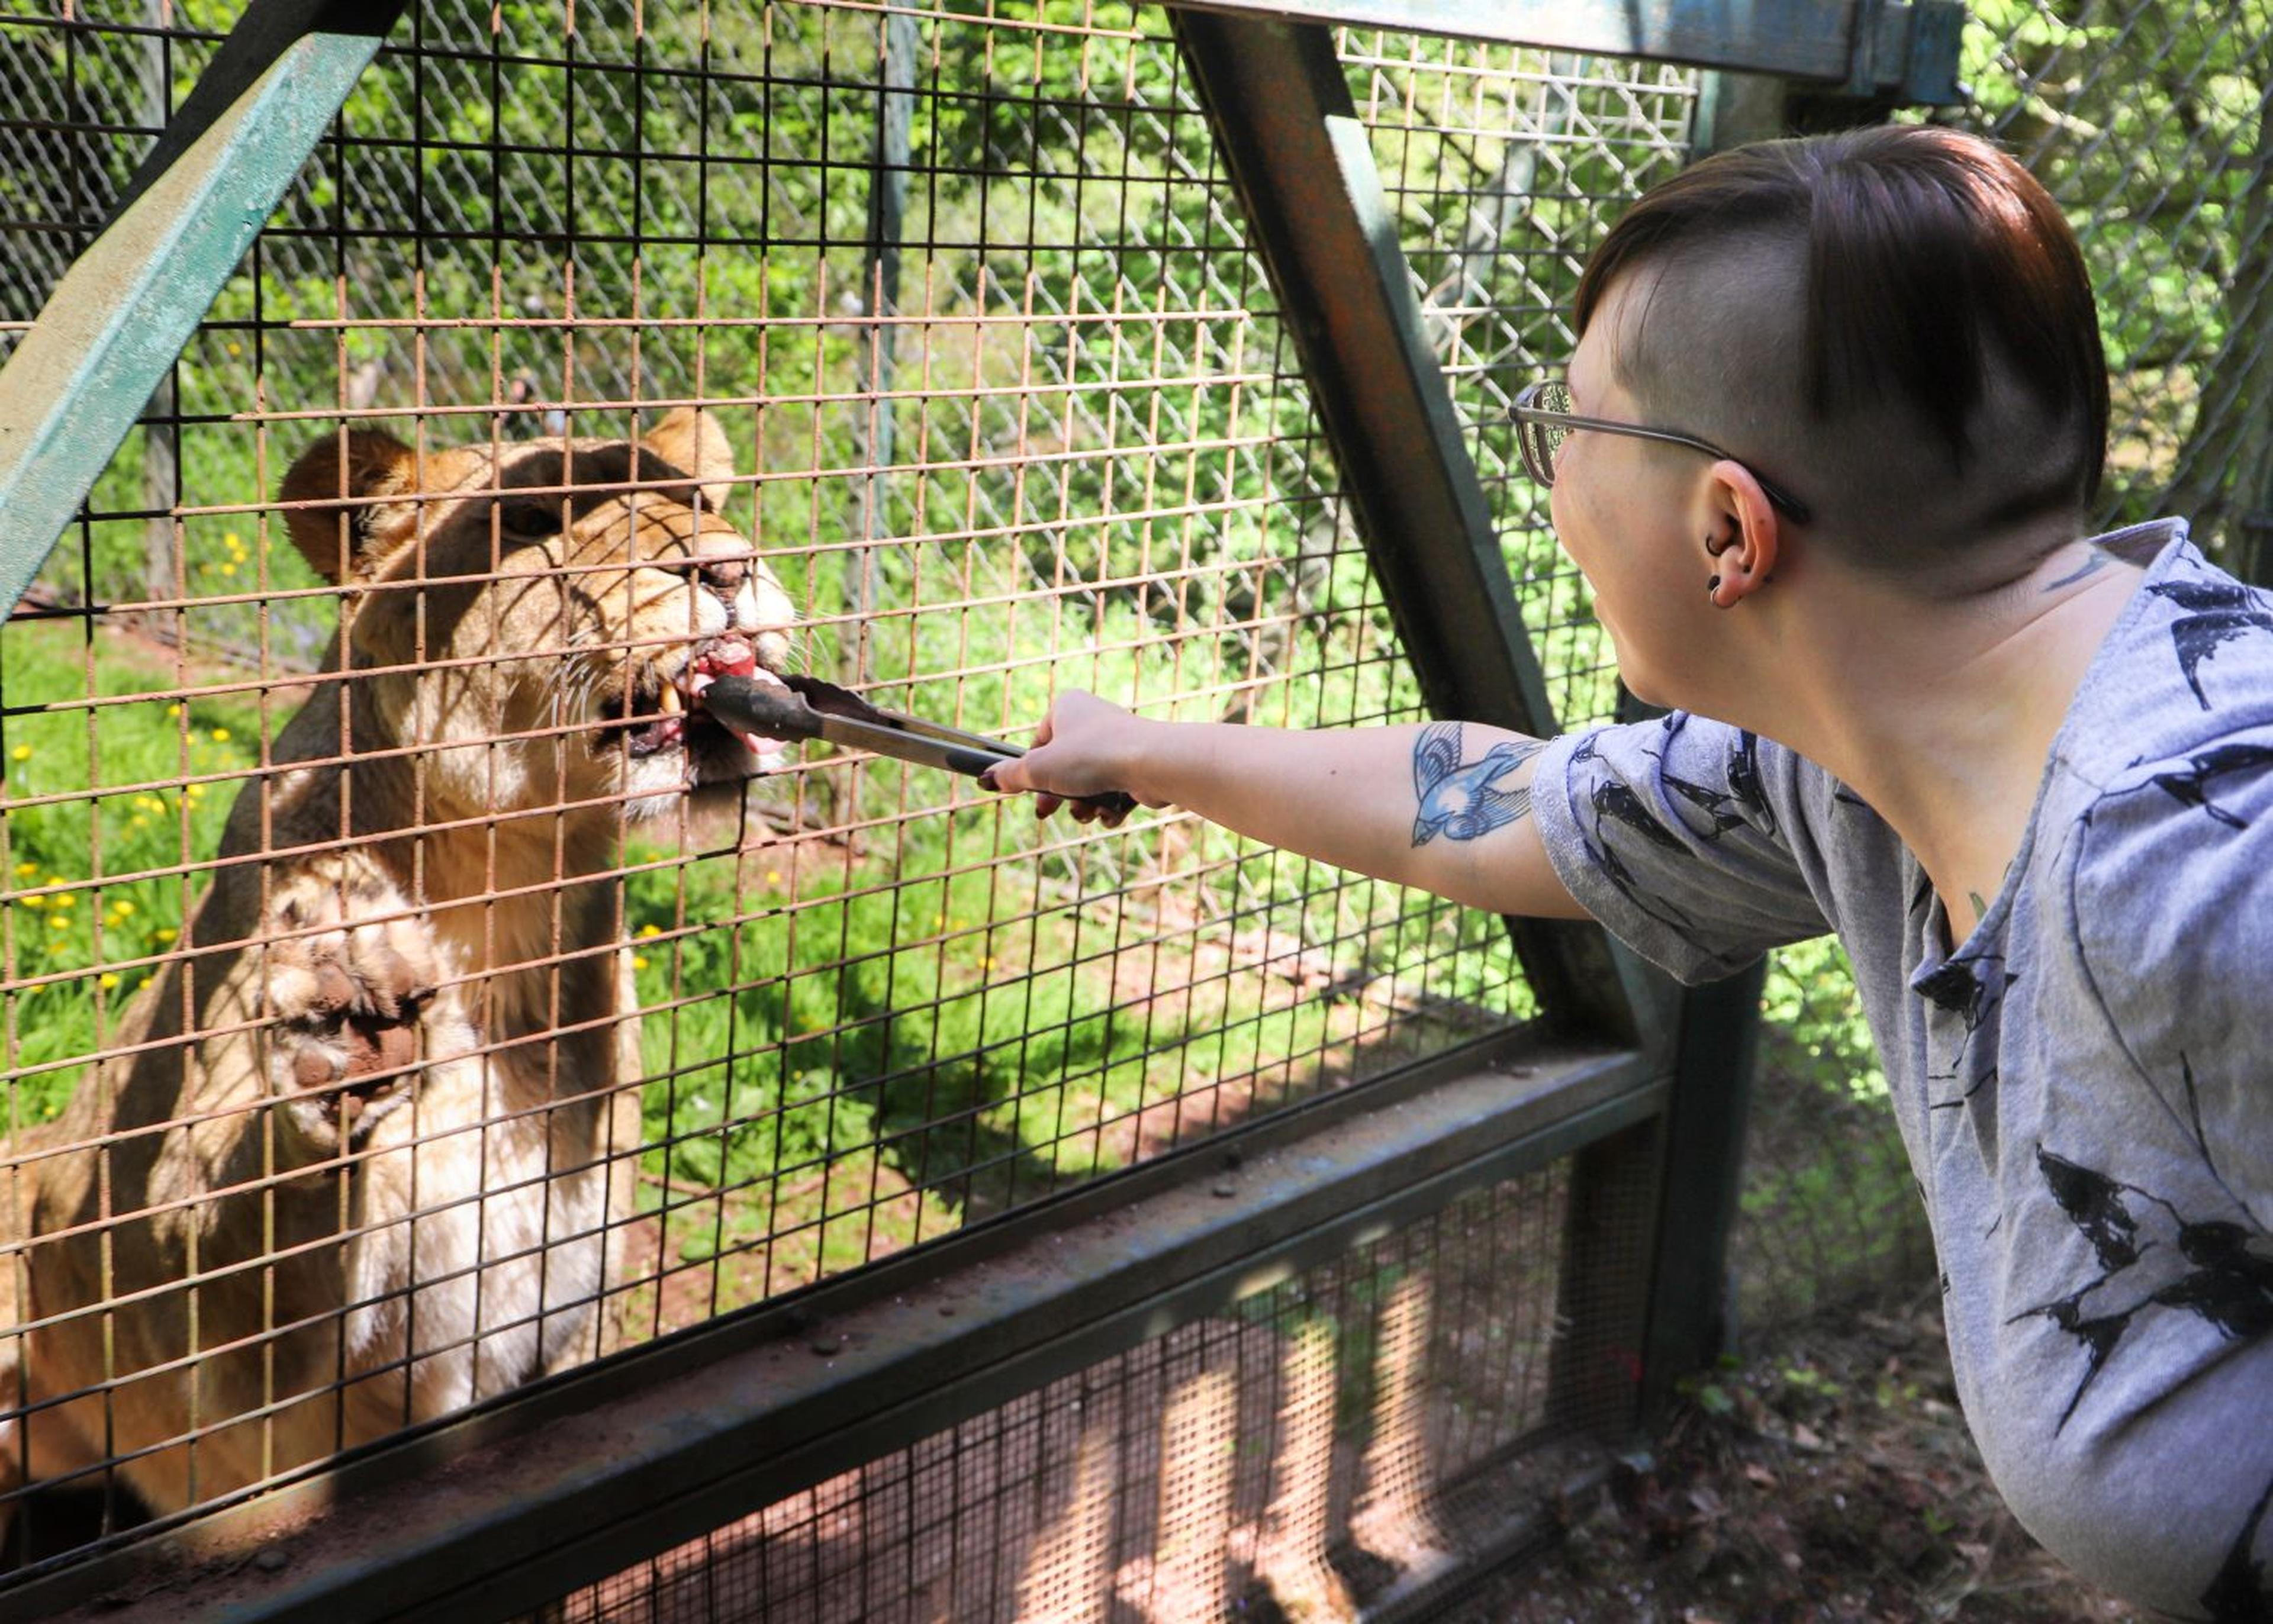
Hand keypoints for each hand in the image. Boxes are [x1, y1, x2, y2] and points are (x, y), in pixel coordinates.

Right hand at [981, 691, 1167, 826]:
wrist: (1152, 764)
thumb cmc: (1093, 756)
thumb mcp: (1040, 768)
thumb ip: (1011, 775)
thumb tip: (986, 779)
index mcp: (1067, 707)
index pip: (1039, 742)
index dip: (1031, 771)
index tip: (1026, 792)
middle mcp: (1093, 720)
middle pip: (1062, 767)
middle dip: (1057, 794)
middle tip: (1048, 812)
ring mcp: (1117, 744)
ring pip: (1087, 783)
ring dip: (1082, 805)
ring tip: (1088, 809)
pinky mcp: (1136, 767)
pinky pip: (1112, 791)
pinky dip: (1108, 806)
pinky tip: (1111, 810)